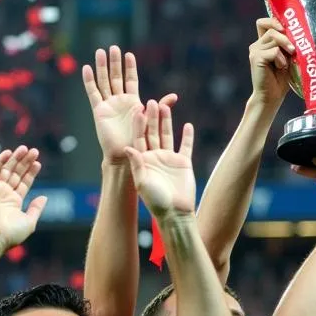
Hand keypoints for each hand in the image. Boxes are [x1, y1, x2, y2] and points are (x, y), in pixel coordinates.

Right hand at [0, 146, 46, 251]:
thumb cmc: (11, 233)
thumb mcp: (29, 222)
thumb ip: (36, 208)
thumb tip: (44, 197)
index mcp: (14, 202)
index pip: (24, 183)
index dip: (31, 172)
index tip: (38, 163)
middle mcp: (4, 194)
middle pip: (17, 173)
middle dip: (25, 162)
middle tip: (34, 151)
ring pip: (7, 170)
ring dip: (15, 158)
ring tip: (25, 149)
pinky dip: (0, 161)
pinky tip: (9, 152)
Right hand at [81, 46, 176, 164]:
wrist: (125, 155)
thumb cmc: (139, 142)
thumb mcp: (151, 121)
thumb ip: (161, 107)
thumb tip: (174, 96)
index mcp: (133, 102)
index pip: (130, 80)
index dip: (130, 68)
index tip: (129, 54)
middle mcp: (120, 101)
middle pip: (116, 77)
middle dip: (115, 63)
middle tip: (113, 47)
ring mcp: (109, 105)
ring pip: (104, 82)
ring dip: (102, 67)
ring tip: (100, 52)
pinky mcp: (99, 111)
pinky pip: (93, 93)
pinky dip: (89, 81)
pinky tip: (87, 69)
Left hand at [124, 101, 195, 220]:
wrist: (175, 213)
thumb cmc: (156, 201)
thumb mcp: (142, 182)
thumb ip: (137, 164)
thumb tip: (127, 148)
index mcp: (142, 160)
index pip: (139, 138)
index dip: (138, 125)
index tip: (137, 110)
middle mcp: (155, 157)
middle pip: (152, 133)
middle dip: (151, 118)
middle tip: (151, 102)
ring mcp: (169, 159)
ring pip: (167, 135)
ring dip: (166, 122)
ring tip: (165, 107)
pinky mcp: (183, 163)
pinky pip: (186, 146)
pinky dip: (187, 136)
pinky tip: (187, 125)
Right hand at [249, 18, 293, 107]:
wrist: (271, 96)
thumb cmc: (281, 79)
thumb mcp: (287, 57)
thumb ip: (288, 44)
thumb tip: (298, 32)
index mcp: (263, 43)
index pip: (264, 22)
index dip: (275, 21)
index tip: (286, 29)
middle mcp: (257, 45)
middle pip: (272, 28)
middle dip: (286, 36)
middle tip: (293, 50)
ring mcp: (255, 50)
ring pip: (274, 36)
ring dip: (285, 47)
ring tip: (287, 61)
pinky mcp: (256, 58)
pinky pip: (274, 50)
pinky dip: (281, 58)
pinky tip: (281, 67)